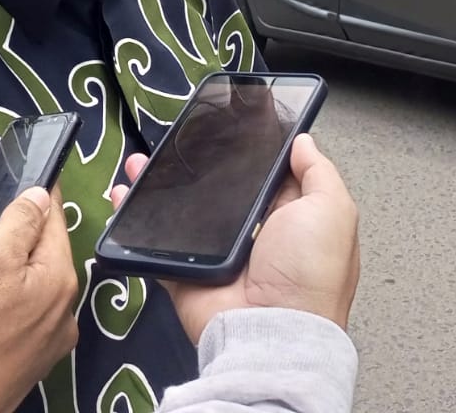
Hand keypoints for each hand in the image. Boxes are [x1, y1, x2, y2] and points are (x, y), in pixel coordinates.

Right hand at [0, 188, 78, 412]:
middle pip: (29, 257)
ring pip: (7, 289)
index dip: (39, 196)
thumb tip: (42, 196)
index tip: (28, 178)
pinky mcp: (16, 362)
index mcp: (60, 280)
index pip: (55, 221)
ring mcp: (39, 342)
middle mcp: (59, 312)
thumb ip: (20, 222)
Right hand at [111, 135, 358, 343]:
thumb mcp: (332, 212)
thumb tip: (303, 141)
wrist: (270, 333)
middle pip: (219, 189)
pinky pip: (154, 242)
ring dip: (158, 185)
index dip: (250, 150)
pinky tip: (123, 195)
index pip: (267, 174)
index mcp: (290, 218)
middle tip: (176, 138)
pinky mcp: (187, 271)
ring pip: (182, 210)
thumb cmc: (309, 274)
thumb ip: (319, 173)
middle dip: (198, 164)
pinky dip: (134, 220)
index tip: (228, 123)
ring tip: (140, 162)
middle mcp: (254, 235)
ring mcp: (217, 254)